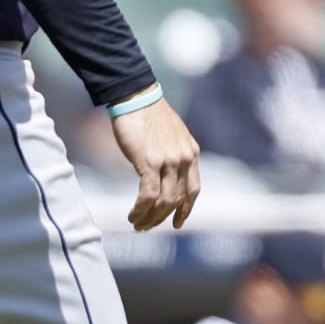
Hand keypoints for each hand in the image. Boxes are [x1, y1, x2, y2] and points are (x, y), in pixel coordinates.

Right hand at [110, 97, 201, 230]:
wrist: (136, 96)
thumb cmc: (149, 114)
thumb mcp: (172, 135)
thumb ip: (173, 154)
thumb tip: (167, 173)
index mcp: (191, 153)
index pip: (193, 189)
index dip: (185, 209)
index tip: (178, 223)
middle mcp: (184, 159)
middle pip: (177, 199)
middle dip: (162, 218)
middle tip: (146, 227)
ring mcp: (168, 161)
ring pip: (163, 201)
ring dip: (149, 218)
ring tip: (137, 224)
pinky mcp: (150, 162)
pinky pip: (148, 195)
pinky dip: (140, 209)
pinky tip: (132, 215)